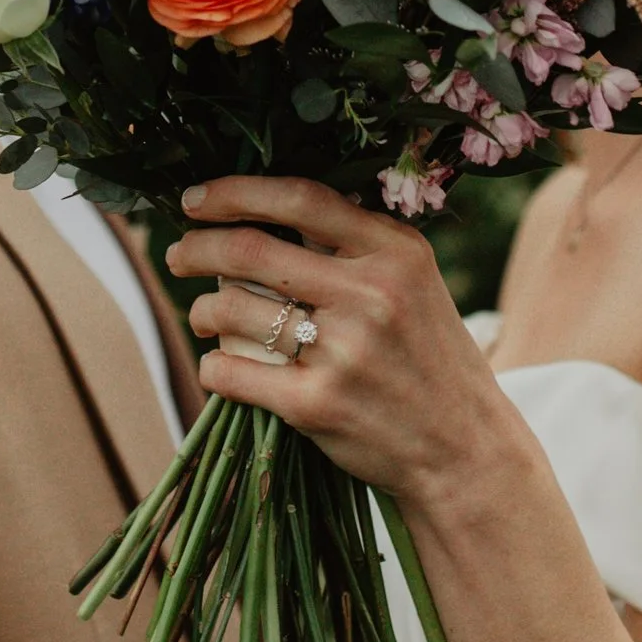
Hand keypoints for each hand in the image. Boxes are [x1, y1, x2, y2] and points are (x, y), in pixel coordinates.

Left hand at [167, 172, 535, 512]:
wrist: (465, 449)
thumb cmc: (429, 360)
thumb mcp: (414, 284)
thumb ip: (356, 245)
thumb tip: (264, 212)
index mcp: (395, 252)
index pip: (299, 198)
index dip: (234, 192)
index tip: (195, 199)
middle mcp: (371, 294)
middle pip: (250, 250)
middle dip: (196, 247)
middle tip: (177, 254)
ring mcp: (344, 351)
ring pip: (231, 309)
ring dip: (200, 310)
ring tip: (202, 316)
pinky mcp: (318, 405)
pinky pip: (232, 372)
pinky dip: (212, 366)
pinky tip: (218, 366)